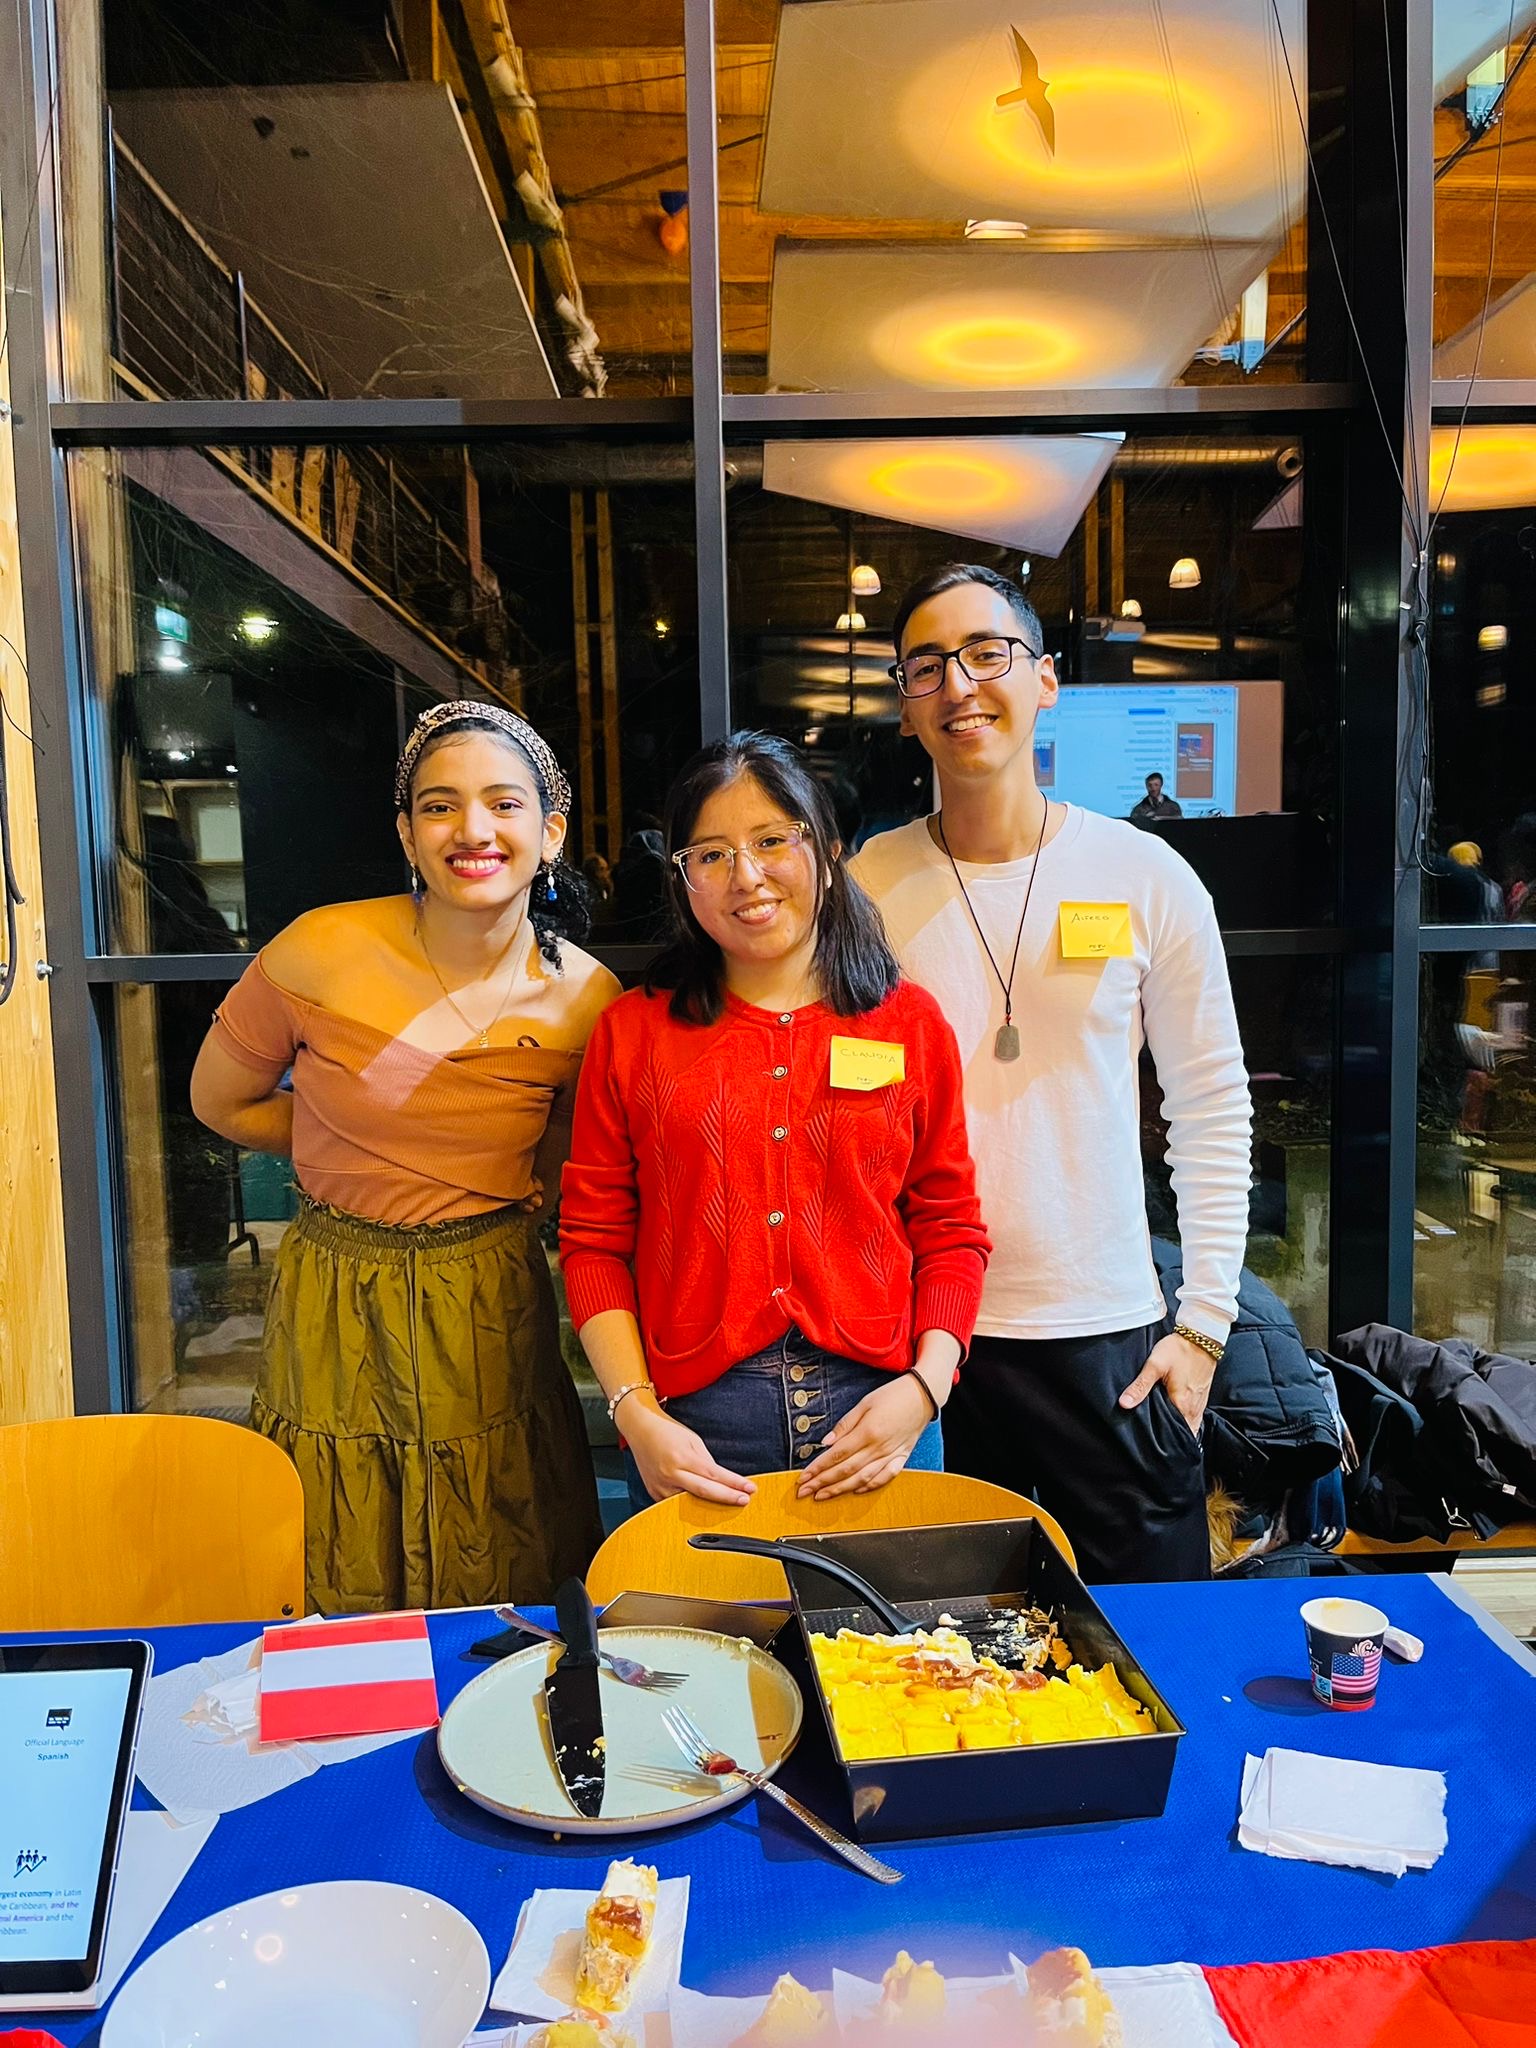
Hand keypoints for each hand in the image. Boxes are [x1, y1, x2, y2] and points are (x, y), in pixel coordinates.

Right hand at [623, 1401, 755, 1506]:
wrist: (639, 1428)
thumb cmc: (666, 1431)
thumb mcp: (692, 1440)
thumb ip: (707, 1461)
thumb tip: (721, 1479)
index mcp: (682, 1457)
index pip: (714, 1475)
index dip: (734, 1484)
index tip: (749, 1488)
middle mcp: (671, 1474)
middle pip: (705, 1492)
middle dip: (727, 1497)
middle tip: (744, 1500)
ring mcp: (661, 1486)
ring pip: (690, 1503)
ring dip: (710, 1505)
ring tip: (728, 1506)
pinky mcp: (654, 1493)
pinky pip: (676, 1504)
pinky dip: (692, 1504)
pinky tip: (705, 1506)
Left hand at [796, 1374, 933, 1499]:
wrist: (923, 1395)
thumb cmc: (892, 1395)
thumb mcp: (864, 1403)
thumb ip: (844, 1425)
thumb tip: (825, 1443)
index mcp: (867, 1432)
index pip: (836, 1455)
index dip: (818, 1468)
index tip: (803, 1477)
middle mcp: (878, 1448)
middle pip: (845, 1471)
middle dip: (822, 1483)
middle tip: (804, 1492)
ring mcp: (891, 1455)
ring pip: (862, 1479)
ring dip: (840, 1490)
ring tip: (822, 1496)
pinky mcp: (901, 1458)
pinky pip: (885, 1478)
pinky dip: (870, 1487)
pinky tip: (856, 1491)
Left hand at [1117, 1331, 1216, 1435]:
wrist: (1202, 1336)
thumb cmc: (1179, 1349)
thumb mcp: (1155, 1365)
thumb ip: (1140, 1386)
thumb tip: (1124, 1404)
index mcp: (1182, 1404)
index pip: (1176, 1433)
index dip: (1165, 1441)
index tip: (1154, 1445)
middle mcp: (1194, 1408)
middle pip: (1183, 1431)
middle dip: (1171, 1437)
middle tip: (1156, 1440)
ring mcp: (1200, 1403)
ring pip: (1190, 1425)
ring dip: (1179, 1429)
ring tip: (1164, 1431)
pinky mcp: (1202, 1396)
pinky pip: (1194, 1416)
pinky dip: (1185, 1420)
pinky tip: (1174, 1416)